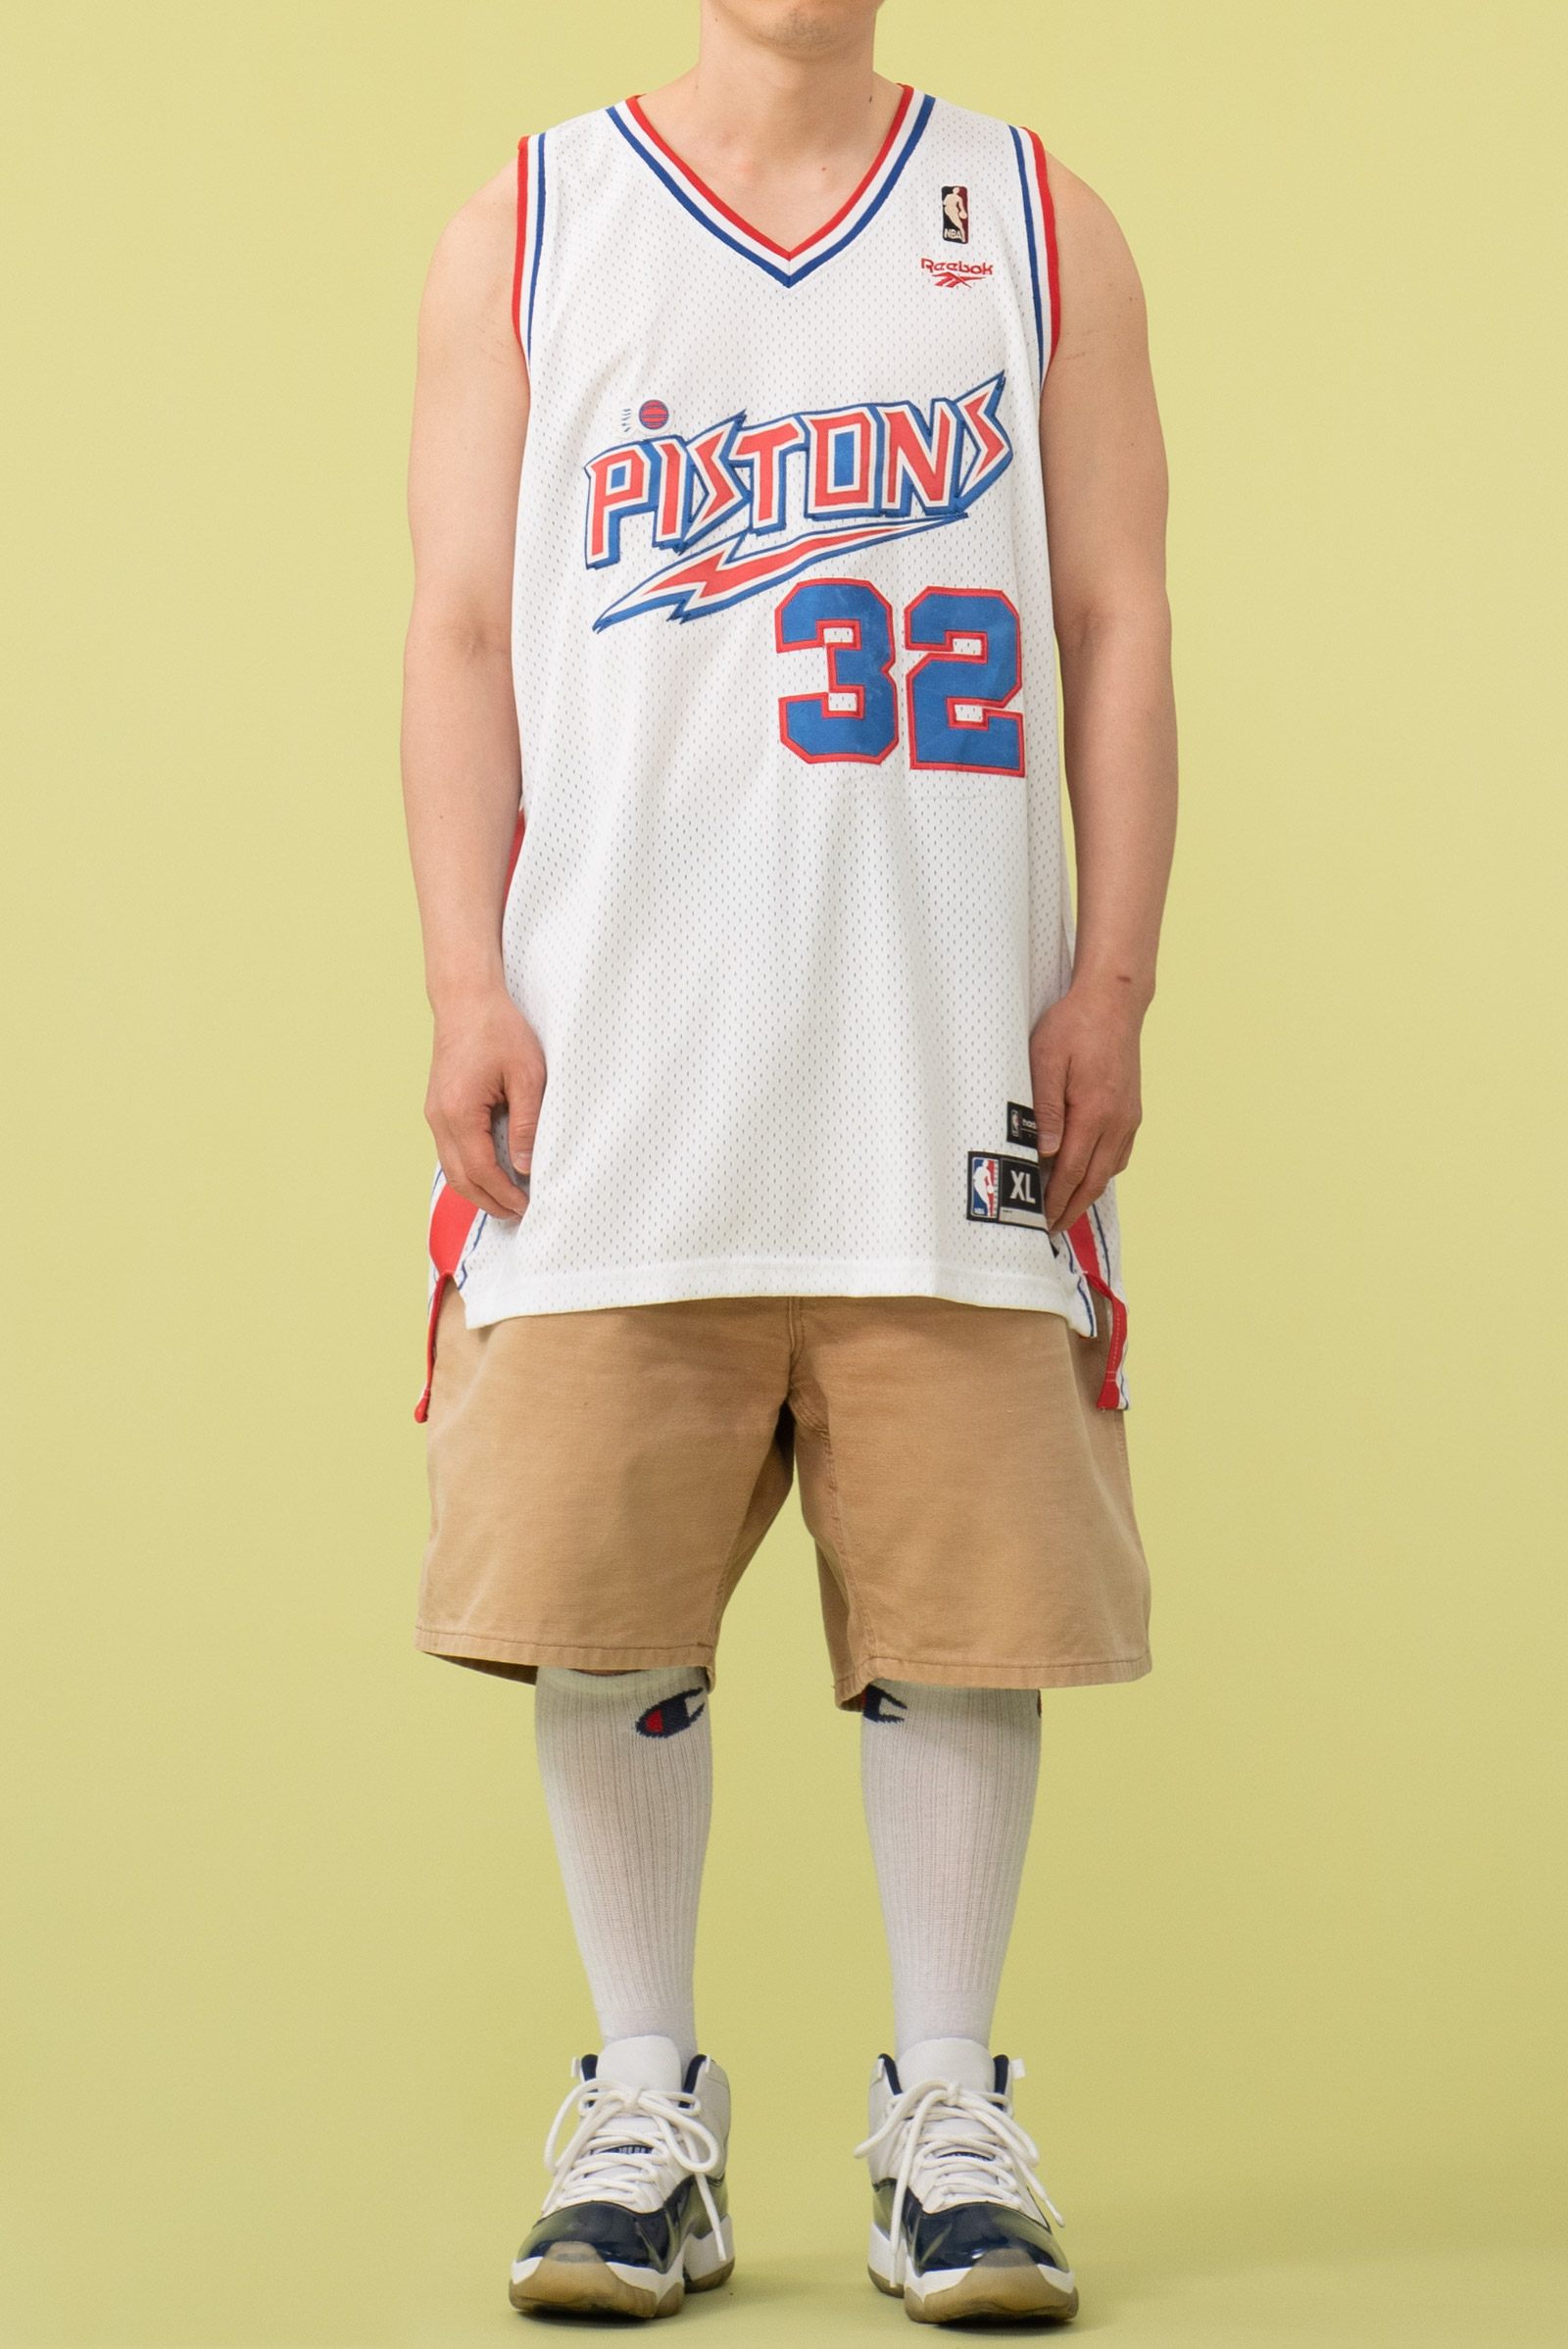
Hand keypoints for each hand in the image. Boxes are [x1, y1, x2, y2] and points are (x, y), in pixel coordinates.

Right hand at [425, 985, 543, 1220]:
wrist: (466, 999)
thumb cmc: (499, 1030)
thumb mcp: (527, 1076)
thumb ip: (527, 1124)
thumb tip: (525, 1167)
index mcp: (459, 1112)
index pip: (481, 1170)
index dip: (504, 1195)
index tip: (527, 1207)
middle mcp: (439, 1118)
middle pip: (460, 1178)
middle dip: (489, 1202)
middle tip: (519, 1214)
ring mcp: (434, 1113)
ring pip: (452, 1168)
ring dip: (477, 1189)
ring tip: (507, 1200)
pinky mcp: (438, 1108)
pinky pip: (451, 1150)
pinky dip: (469, 1169)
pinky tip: (491, 1173)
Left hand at [1030, 983, 1143, 1233]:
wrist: (1113, 1002)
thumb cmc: (1073, 1026)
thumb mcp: (1046, 1060)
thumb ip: (1045, 1108)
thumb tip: (1046, 1152)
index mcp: (1094, 1113)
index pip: (1072, 1172)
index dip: (1056, 1202)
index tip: (1041, 1223)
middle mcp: (1117, 1122)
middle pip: (1093, 1180)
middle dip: (1072, 1209)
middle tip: (1051, 1231)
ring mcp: (1128, 1118)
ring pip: (1108, 1170)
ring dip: (1087, 1194)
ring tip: (1065, 1211)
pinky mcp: (1131, 1111)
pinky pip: (1118, 1154)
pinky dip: (1101, 1173)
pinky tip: (1087, 1176)